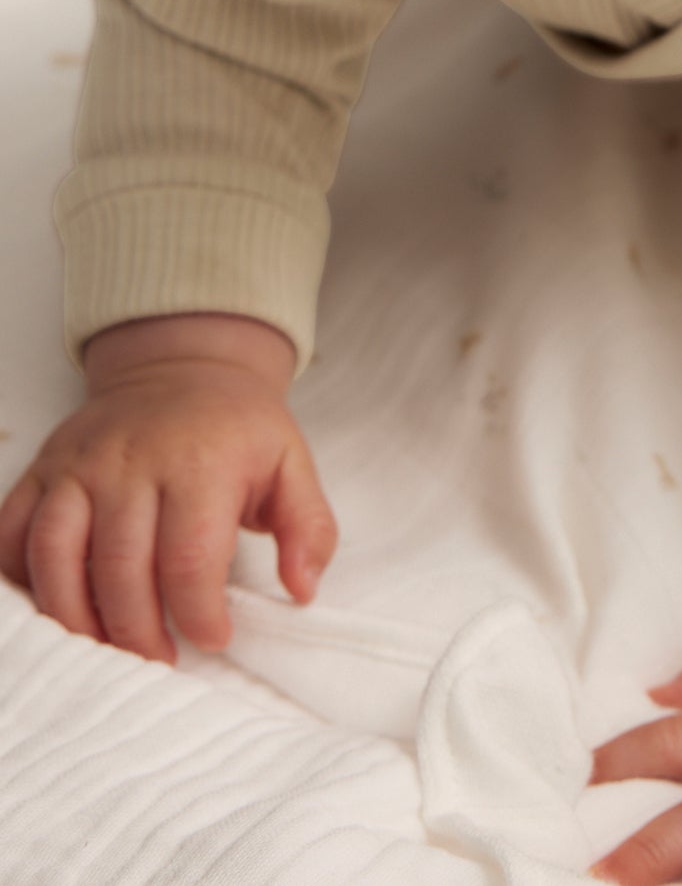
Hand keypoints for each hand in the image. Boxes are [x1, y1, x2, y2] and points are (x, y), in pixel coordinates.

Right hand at [0, 324, 336, 664]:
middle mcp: (131, 461)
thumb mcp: (290, 462)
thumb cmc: (237, 428)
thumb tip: (303, 590)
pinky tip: (49, 610)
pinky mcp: (44, 468)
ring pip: (55, 554)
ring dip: (74, 618)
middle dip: (138, 632)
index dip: (199, 614)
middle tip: (159, 661)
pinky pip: (11, 531)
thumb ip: (308, 527)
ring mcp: (80, 464)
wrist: (183, 364)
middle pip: (120, 567)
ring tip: (104, 651)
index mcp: (200, 462)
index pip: (189, 558)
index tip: (215, 639)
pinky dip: (19, 578)